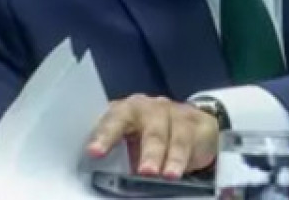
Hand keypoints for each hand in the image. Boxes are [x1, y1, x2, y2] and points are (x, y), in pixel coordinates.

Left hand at [86, 94, 219, 178]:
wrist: (191, 125)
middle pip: (147, 126)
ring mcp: (172, 113)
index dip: (103, 135)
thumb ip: (119, 155)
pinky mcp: (194, 123)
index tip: (94, 152)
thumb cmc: (150, 136)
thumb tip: (104, 179)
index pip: (112, 119)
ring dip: (167, 156)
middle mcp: (148, 108)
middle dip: (144, 149)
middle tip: (143, 171)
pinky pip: (187, 141)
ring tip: (166, 175)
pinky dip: (181, 159)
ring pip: (168, 134)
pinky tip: (177, 171)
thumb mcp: (132, 144)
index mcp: (125, 111)